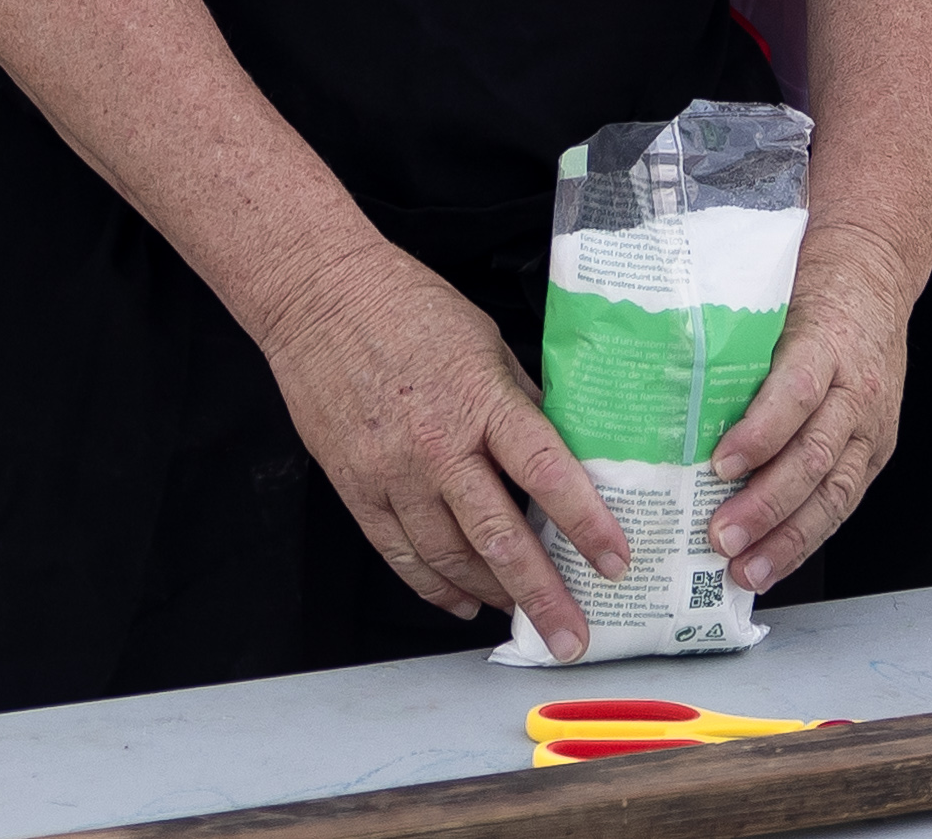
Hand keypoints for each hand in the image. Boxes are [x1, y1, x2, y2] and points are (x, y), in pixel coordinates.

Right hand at [251, 236, 626, 650]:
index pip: (546, 471)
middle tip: (571, 637)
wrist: (317, 294)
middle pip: (498, 537)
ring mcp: (392, 472)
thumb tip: (559, 453)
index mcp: (480, 400)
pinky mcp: (355, 486)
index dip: (586, 523)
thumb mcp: (485, 341)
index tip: (615, 562)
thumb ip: (519, 402)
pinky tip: (459, 602)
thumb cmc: (407, 305)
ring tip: (521, 617)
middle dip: (540, 595)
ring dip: (490, 595)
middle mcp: (436, 445)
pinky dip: (432, 586)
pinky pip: (398, 553)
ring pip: (448, 557)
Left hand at [704, 226, 912, 593]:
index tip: (719, 463)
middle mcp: (855, 390)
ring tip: (746, 571)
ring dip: (787, 538)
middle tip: (720, 537)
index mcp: (825, 344)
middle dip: (766, 504)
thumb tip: (659, 383)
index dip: (760, 433)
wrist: (874, 277)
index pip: (795, 392)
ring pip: (834, 492)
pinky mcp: (875, 452)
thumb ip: (731, 345)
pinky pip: (843, 504)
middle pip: (814, 455)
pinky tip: (774, 563)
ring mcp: (871, 427)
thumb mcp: (771, 301)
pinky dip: (806, 538)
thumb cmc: (808, 288)